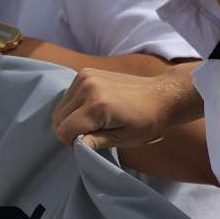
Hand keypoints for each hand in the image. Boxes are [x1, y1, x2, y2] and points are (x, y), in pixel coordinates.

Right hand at [52, 68, 196, 152]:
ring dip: (71, 118)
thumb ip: (97, 142)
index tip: (89, 145)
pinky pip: (68, 95)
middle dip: (70, 131)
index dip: (72, 143)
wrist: (161, 95)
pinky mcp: (86, 72)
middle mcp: (87, 87)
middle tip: (91, 135)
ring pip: (61, 106)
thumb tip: (77, 145)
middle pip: (58, 117)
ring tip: (93, 122)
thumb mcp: (125, 138)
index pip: (64, 130)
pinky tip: (92, 110)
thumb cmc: (147, 121)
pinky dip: (74, 106)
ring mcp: (85, 76)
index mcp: (97, 106)